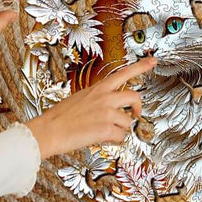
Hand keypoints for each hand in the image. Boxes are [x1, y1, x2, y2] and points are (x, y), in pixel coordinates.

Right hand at [26, 58, 156, 159]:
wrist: (49, 131)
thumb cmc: (60, 117)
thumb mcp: (80, 98)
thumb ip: (97, 99)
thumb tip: (109, 107)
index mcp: (98, 88)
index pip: (124, 73)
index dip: (141, 66)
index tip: (153, 61)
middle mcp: (105, 97)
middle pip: (135, 96)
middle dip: (138, 108)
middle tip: (134, 114)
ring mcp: (107, 112)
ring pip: (128, 121)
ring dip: (119, 129)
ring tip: (103, 131)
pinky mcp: (107, 128)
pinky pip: (121, 137)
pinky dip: (113, 140)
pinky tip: (100, 138)